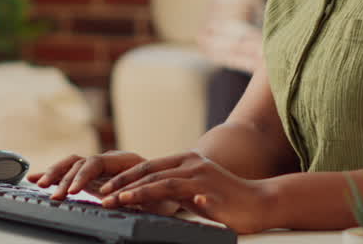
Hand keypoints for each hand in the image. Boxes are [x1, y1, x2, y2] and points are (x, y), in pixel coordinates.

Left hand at [97, 151, 273, 233]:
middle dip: (124, 186)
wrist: (260, 202)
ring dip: (141, 192)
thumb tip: (140, 198)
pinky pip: (200, 196)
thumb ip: (170, 191)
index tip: (104, 189)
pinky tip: (185, 201)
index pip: (148, 167)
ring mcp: (204, 178)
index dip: (125, 177)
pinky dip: (191, 198)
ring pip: (166, 184)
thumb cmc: (224, 200)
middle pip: (151, 173)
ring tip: (122, 200)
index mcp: (185, 161)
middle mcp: (192, 164)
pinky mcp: (216, 194)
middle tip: (103, 198)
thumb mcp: (192, 192)